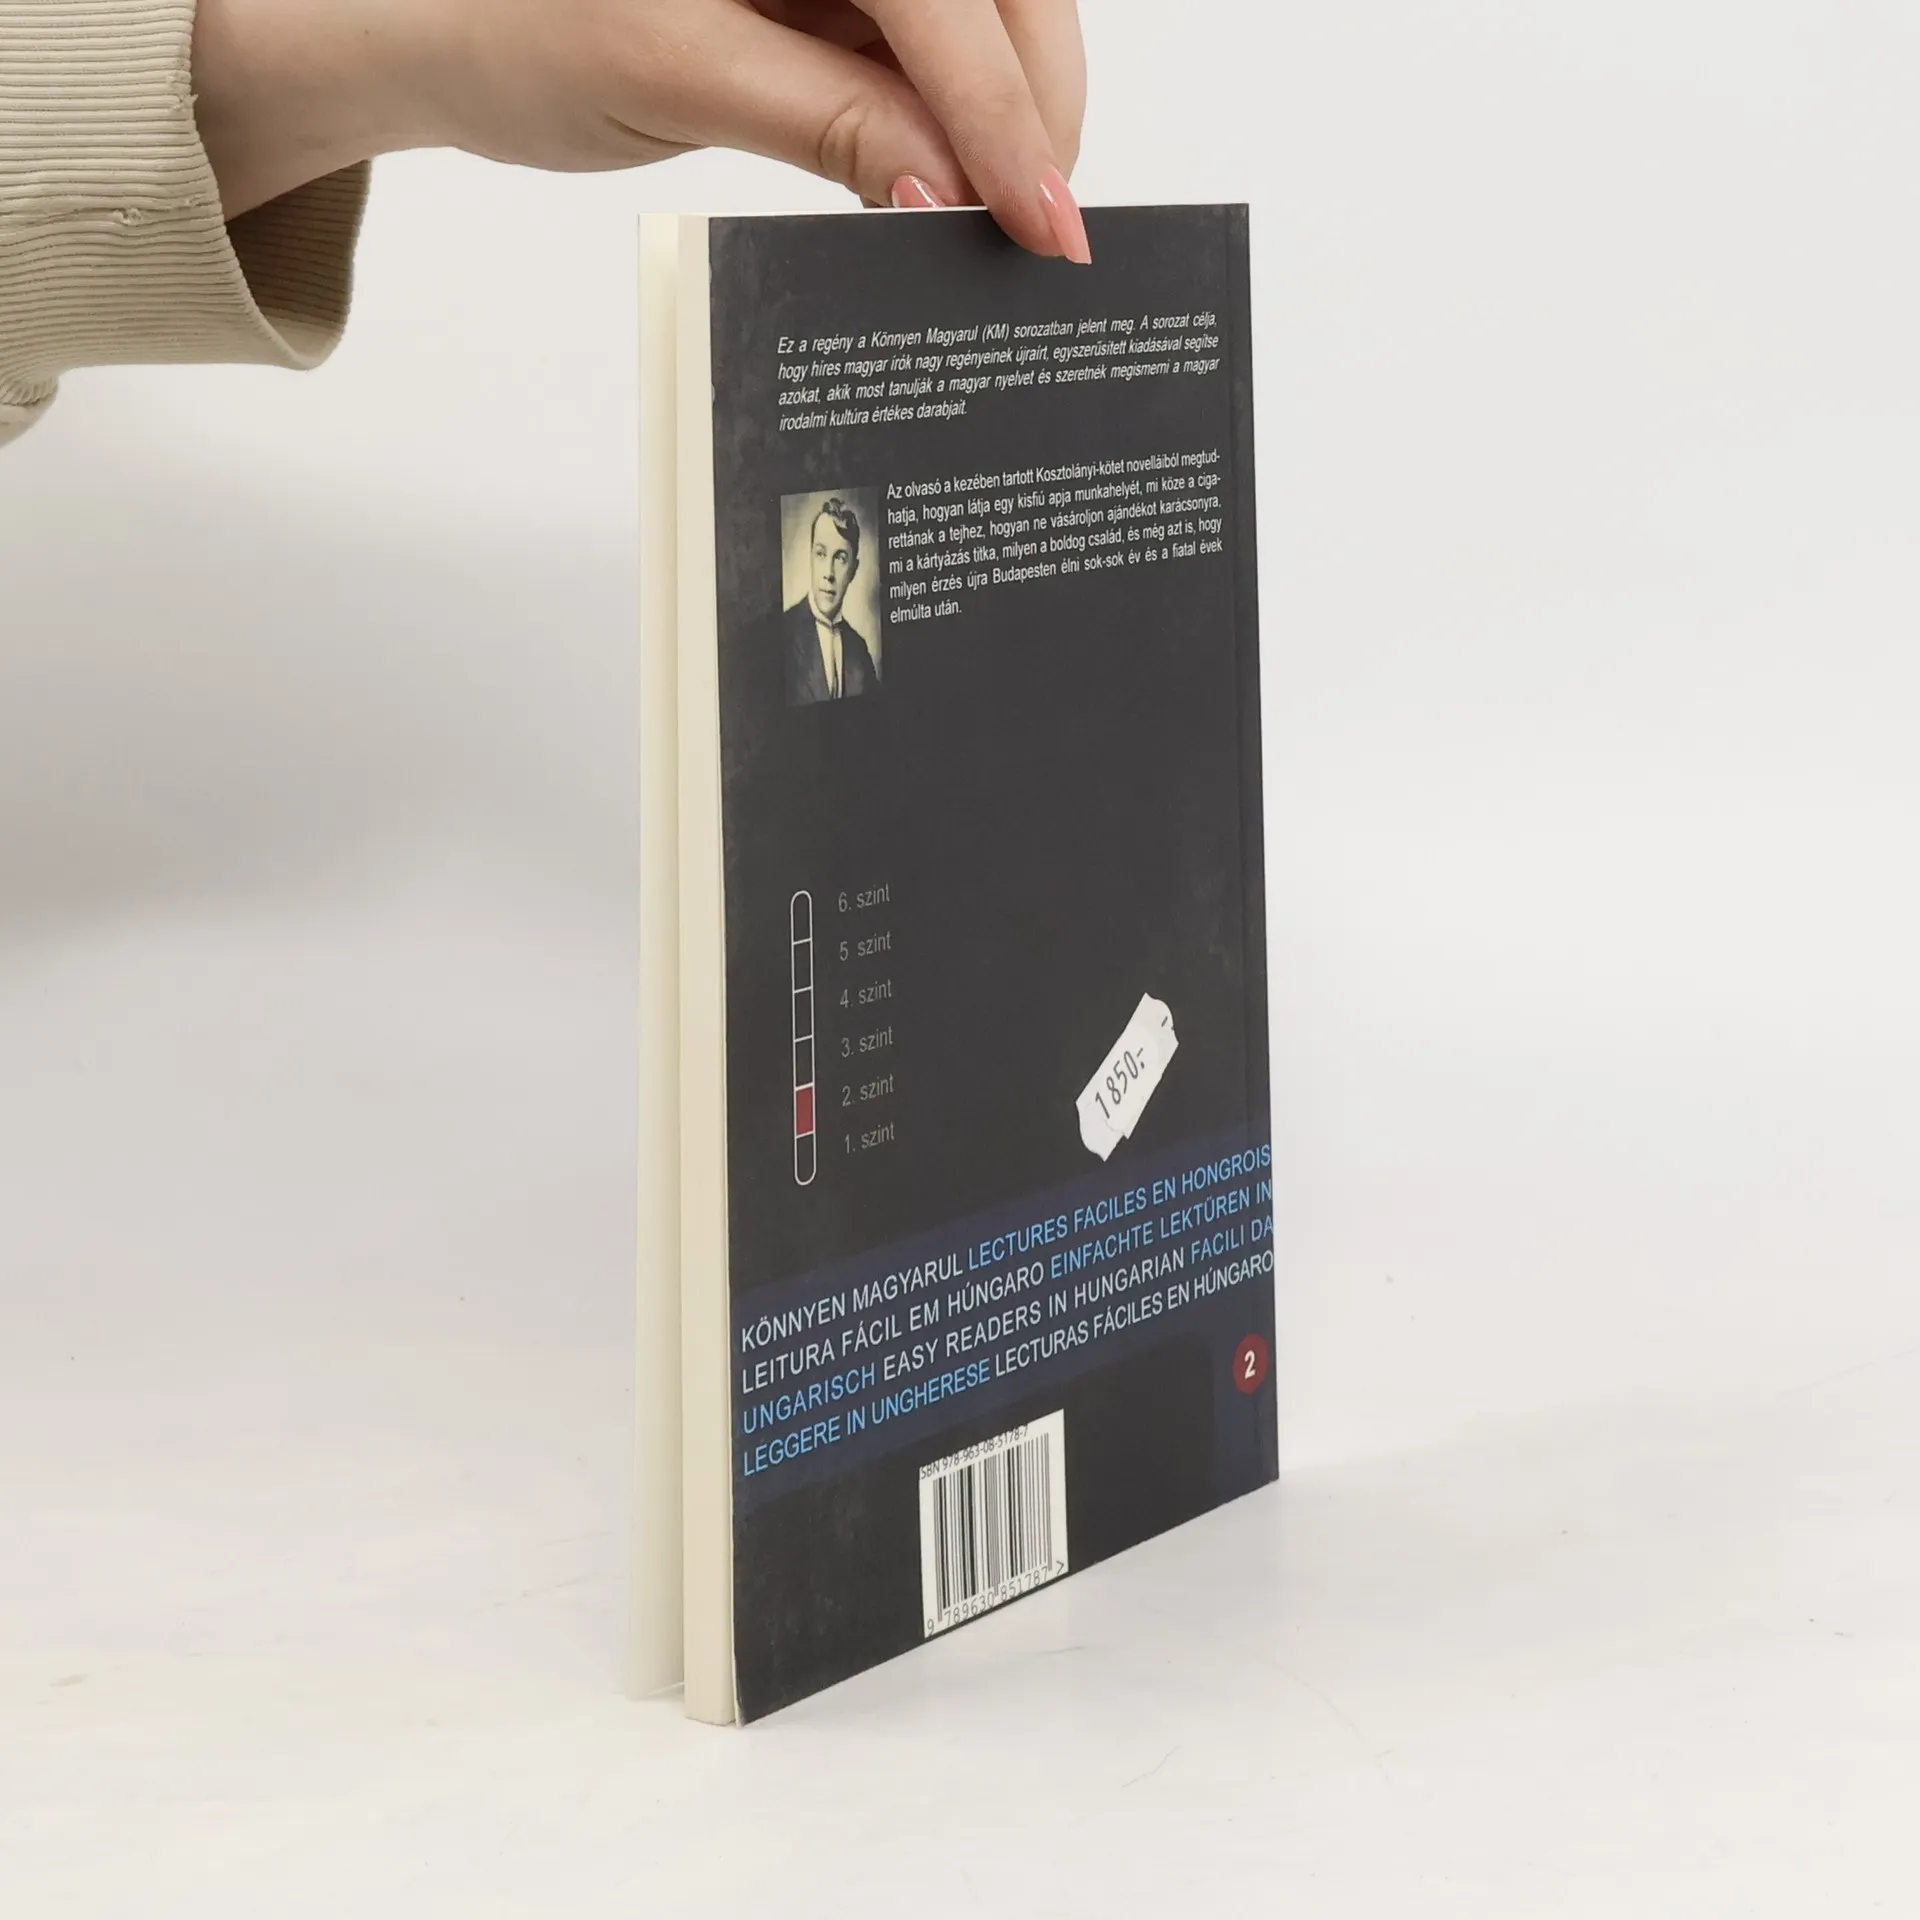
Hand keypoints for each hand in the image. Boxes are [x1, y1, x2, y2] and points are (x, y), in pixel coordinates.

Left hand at [191, 0, 1089, 260]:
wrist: (451, 31)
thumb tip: (944, 185)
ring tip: (1003, 208)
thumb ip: (823, 119)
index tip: (1040, 214)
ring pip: (980, 15)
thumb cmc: (522, 27)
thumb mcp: (676, 74)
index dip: (1000, 105)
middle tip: (1040, 226)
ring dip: (1003, 111)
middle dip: (1027, 103)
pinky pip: (929, 42)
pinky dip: (956, 111)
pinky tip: (958, 175)